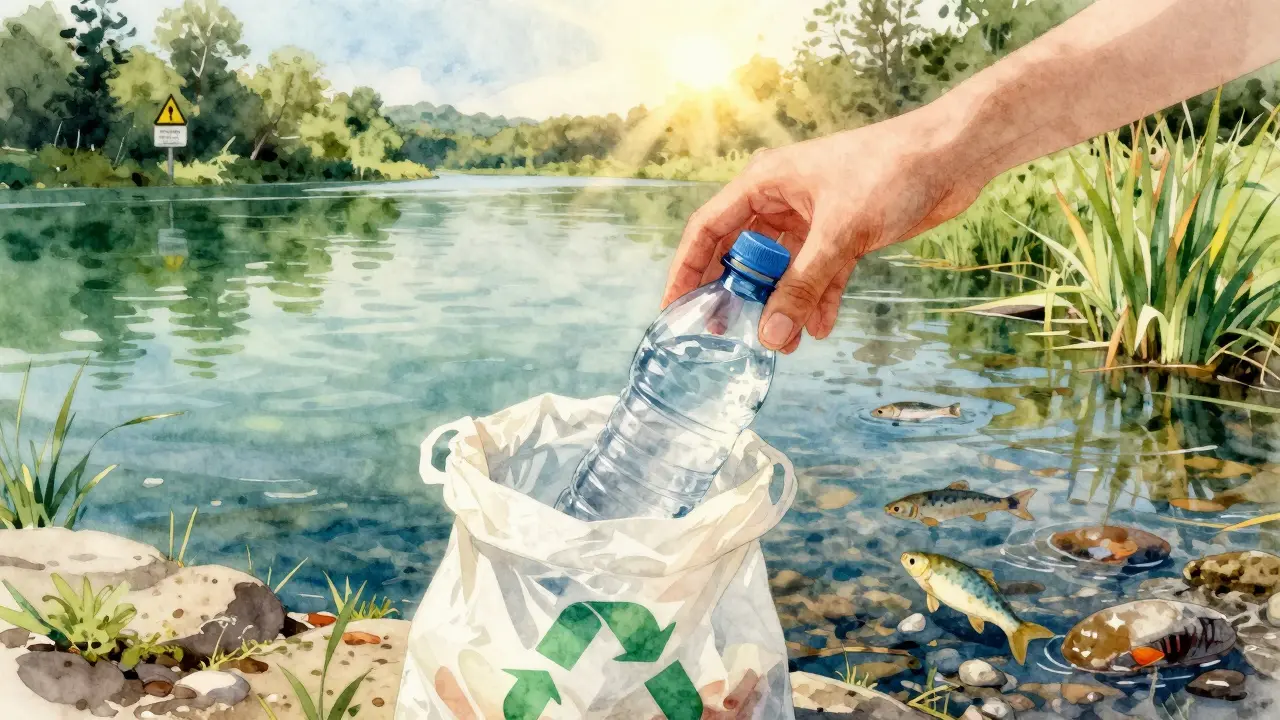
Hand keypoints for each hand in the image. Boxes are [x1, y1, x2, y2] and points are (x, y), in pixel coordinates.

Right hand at [662, 107, 985, 352]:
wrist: (954, 155)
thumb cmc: (893, 169)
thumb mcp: (840, 233)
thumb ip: (802, 286)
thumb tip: (771, 334)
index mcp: (765, 183)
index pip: (708, 229)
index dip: (687, 269)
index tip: (675, 308)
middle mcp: (782, 199)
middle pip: (743, 254)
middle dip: (740, 296)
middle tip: (729, 334)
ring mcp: (813, 218)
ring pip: (783, 271)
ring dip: (783, 305)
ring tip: (785, 343)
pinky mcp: (844, 233)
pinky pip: (817, 274)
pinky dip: (818, 300)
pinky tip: (821, 327)